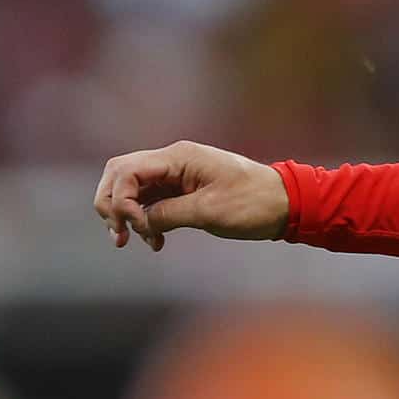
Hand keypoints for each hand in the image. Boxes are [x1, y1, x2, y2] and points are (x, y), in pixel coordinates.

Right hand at [94, 140, 288, 250]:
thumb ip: (167, 214)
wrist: (286, 204)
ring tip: (140, 241)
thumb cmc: (253, 203)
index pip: (126, 170)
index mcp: (180, 157)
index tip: (134, 227)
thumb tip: (138, 221)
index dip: (119, 200)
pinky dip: (146, 220)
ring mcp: (177, 174)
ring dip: (128, 215)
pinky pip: (151, 201)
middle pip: (120, 175)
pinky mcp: (183, 189)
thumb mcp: (208, 211)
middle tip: (120, 235)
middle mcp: (174, 160)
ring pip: (133, 189)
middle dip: (112, 204)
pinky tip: (156, 241)